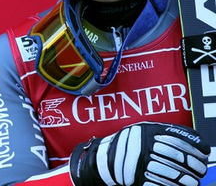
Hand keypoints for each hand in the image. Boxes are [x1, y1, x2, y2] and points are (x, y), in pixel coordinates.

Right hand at [69, 122, 209, 185]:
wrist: (105, 159)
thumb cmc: (129, 143)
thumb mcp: (145, 129)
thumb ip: (166, 131)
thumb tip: (196, 140)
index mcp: (147, 132)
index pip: (178, 140)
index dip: (195, 148)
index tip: (204, 154)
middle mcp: (144, 146)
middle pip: (179, 158)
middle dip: (194, 167)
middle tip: (200, 170)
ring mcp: (141, 163)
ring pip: (173, 174)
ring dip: (187, 180)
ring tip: (193, 181)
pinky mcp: (138, 178)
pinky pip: (161, 185)